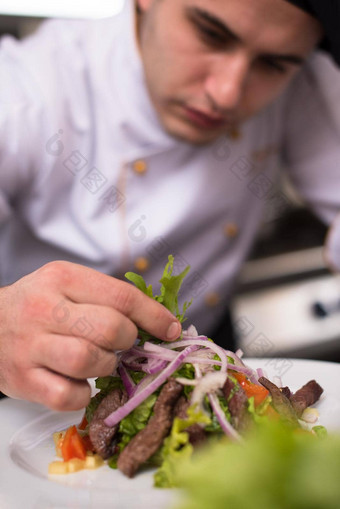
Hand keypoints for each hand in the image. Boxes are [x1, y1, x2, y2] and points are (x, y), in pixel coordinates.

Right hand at [0, 261, 180, 410]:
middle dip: (128, 341)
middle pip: (111, 328)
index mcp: (63, 278)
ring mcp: (32, 346)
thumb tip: (159, 320)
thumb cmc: (37, 305)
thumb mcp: (67, 285)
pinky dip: (83, 394)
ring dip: (107, 366)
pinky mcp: (23, 380)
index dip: (154, 315)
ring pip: (90, 360)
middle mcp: (45, 309)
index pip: (121, 296)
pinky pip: (69, 396)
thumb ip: (107, 297)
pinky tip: (78, 381)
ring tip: (100, 360)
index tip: (171, 329)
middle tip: (123, 344)